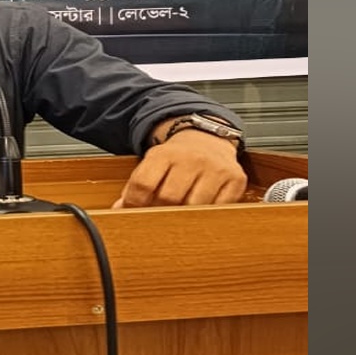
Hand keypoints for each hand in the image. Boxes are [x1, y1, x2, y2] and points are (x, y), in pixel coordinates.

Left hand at [112, 130, 246, 207]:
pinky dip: (208, 215)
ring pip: (194, 207)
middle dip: (159, 212)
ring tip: (180, 212)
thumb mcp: (152, 163)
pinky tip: (202, 208)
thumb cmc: (177, 157)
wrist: (207, 138)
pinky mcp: (235, 179)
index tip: (133, 212)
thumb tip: (120, 211)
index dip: (134, 204)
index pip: (143, 184)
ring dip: (184, 216)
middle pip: (168, 198)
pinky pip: (219, 209)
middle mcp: (191, 158)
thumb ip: (135, 187)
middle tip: (159, 214)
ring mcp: (215, 169)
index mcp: (164, 153)